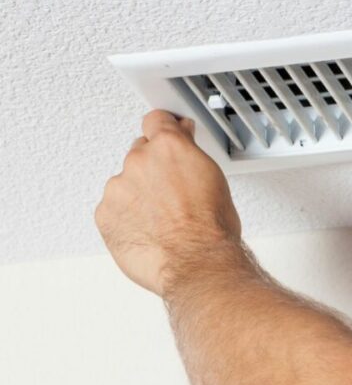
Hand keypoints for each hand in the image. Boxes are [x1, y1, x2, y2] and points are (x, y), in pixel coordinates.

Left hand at [95, 111, 244, 296]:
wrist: (195, 263)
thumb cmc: (211, 229)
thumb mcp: (214, 180)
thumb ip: (192, 158)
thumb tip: (187, 151)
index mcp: (170, 147)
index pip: (156, 120)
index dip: (163, 127)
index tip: (164, 131)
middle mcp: (139, 161)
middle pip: (140, 153)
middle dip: (153, 168)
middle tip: (171, 191)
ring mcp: (118, 187)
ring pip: (125, 184)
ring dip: (138, 196)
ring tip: (161, 219)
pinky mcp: (104, 214)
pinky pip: (113, 209)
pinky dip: (126, 218)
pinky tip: (148, 230)